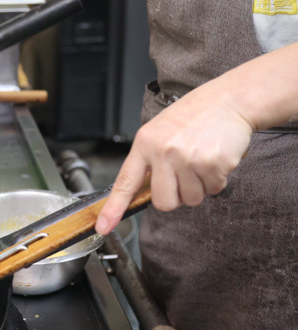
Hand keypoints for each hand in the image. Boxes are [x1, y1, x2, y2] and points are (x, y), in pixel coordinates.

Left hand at [94, 83, 251, 234]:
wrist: (229, 100)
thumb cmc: (193, 116)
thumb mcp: (159, 132)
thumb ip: (148, 160)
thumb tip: (139, 193)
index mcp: (145, 144)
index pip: (124, 183)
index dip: (113, 208)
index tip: (104, 226)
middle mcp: (163, 152)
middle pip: (163, 202)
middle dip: (176, 196)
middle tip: (184, 174)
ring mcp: (187, 158)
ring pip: (191, 200)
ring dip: (199, 187)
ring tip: (200, 161)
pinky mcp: (212, 163)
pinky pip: (213, 190)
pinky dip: (217, 180)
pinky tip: (215, 158)